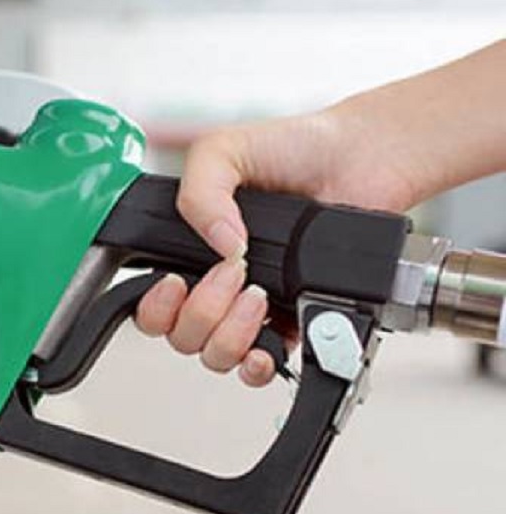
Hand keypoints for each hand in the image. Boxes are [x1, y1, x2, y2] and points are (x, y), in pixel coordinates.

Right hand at [134, 101, 424, 386]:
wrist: (360, 156)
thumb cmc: (295, 147)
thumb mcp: (222, 149)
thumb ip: (198, 191)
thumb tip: (217, 246)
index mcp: (192, 249)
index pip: (152, 304)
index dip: (156, 306)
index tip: (176, 282)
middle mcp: (219, 283)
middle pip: (182, 336)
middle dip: (202, 312)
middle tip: (233, 273)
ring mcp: (255, 307)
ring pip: (217, 356)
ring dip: (230, 333)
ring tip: (258, 295)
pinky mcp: (296, 321)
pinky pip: (265, 366)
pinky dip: (261, 364)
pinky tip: (267, 344)